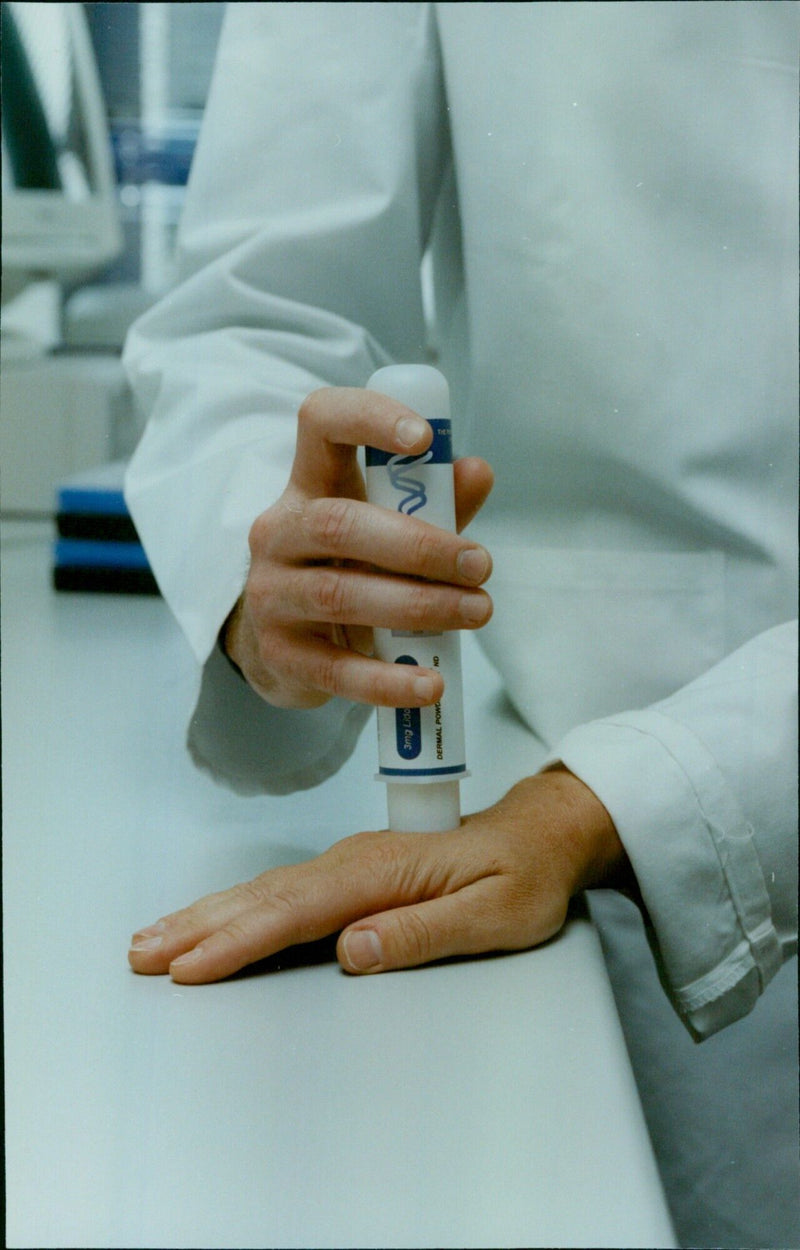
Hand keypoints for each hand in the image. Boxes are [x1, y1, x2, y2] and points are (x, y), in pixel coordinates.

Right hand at [128, 767, 629, 982]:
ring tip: (155, 937)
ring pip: (265, 890)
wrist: (539, 834)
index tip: (193, 968)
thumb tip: (354, 950)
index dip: (241, 942)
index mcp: (385, 872)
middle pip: (265, 897)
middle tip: (143, 954)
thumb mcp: (495, 915)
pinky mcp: (350, 872)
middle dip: (201, 927)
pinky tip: (215, 919)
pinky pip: (281, 891)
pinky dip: (237, 906)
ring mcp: (350, 864)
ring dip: (207, 914)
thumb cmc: (524, 877)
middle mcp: (357, 862)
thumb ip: (424, 932)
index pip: (299, 912)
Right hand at [223, 386, 493, 708]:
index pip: (320, 423)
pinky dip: (388, 679)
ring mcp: (271, 595)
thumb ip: (432, 504)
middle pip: (340, 524)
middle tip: (480, 565)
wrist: (282, 644)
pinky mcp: (280, 655)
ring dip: (418, 605)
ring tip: (475, 613)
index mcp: (308, 485)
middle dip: (419, 546)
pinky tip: (430, 683)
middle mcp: (279, 533)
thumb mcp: (385, 528)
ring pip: (342, 595)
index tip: (423, 438)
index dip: (368, 418)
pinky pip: (336, 669)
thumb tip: (478, 472)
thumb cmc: (345, 569)